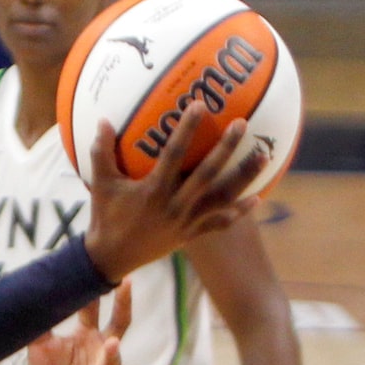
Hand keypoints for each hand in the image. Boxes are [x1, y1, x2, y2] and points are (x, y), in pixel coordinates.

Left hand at [28, 284, 132, 364]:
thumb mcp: (40, 345)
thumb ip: (40, 324)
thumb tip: (30, 296)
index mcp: (88, 335)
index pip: (98, 309)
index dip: (100, 292)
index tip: (101, 269)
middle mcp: (99, 350)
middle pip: (119, 324)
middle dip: (124, 305)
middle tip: (126, 285)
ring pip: (112, 360)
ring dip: (111, 353)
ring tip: (111, 343)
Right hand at [82, 118, 267, 284]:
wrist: (109, 259)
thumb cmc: (105, 218)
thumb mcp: (100, 186)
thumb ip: (101, 153)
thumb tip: (102, 120)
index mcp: (153, 191)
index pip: (173, 154)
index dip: (187, 129)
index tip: (200, 105)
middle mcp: (174, 206)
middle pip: (206, 173)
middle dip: (225, 148)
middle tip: (241, 124)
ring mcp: (185, 221)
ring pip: (221, 198)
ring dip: (244, 177)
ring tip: (264, 155)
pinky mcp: (190, 234)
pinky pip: (218, 224)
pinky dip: (238, 213)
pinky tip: (256, 199)